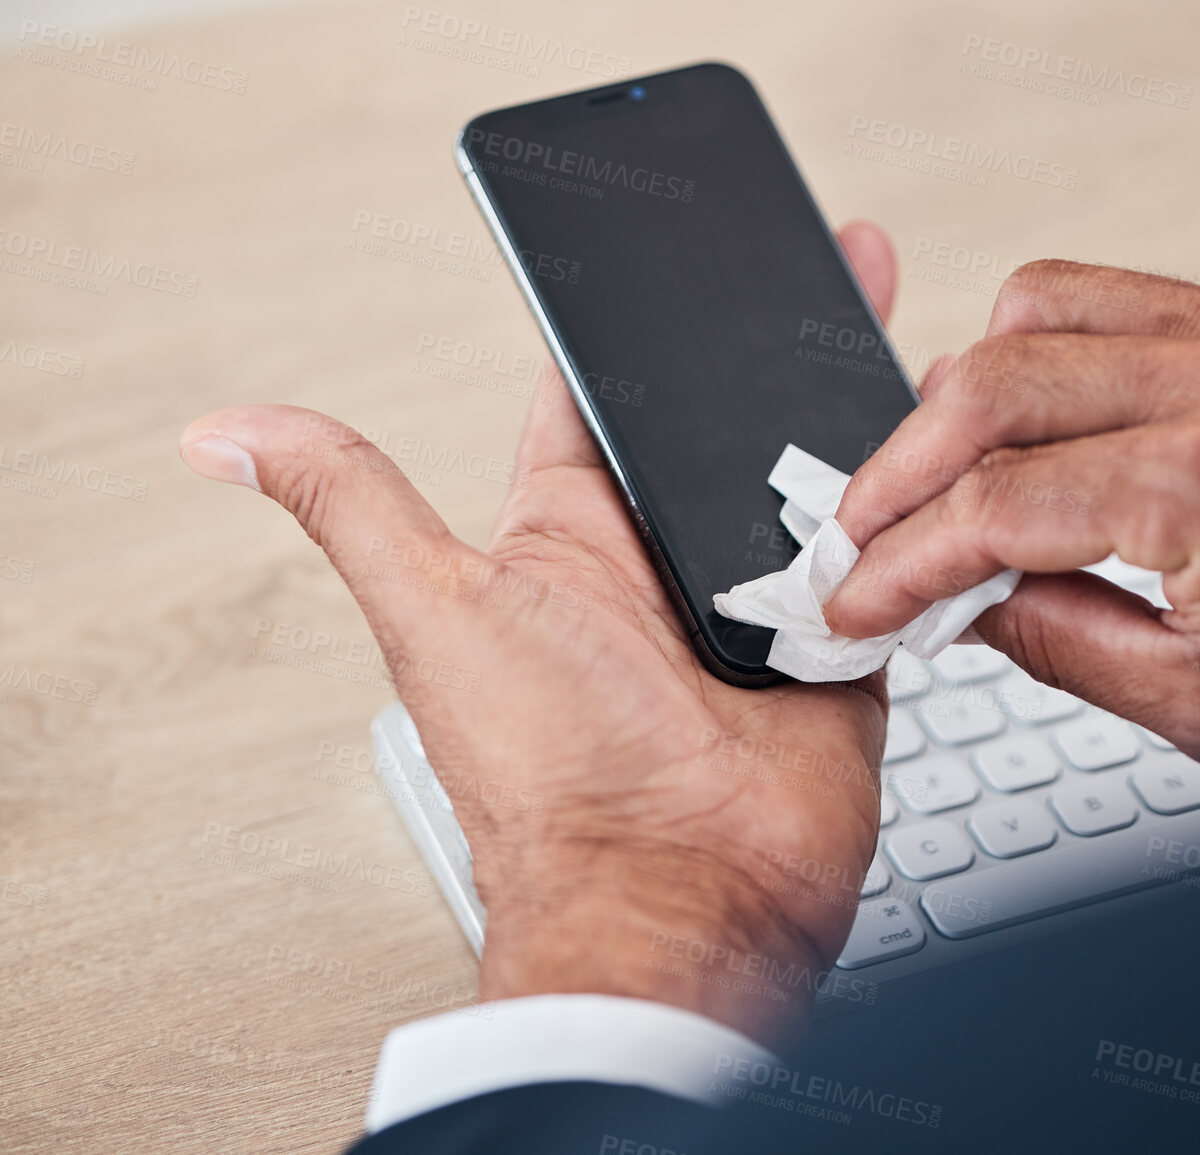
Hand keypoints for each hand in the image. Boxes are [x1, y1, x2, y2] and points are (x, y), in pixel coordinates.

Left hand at [179, 222, 902, 1046]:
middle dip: (775, 354)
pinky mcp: (842, 648)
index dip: (642, 323)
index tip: (681, 253)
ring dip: (850, 429)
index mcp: (573, 539)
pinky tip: (934, 459)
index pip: (606, 398)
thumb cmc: (553, 774)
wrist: (683, 892)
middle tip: (824, 267)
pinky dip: (908, 520)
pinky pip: (888, 562)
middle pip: (730, 425)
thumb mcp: (435, 608)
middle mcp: (669, 566)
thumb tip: (225, 433)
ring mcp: (761, 607)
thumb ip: (354, 504)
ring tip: (884, 346)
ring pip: (819, 485)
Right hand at [825, 260, 1199, 806]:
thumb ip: (1059, 643)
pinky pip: (1120, 297)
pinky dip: (1045, 352)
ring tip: (939, 475)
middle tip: (867, 535)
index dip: (899, 559)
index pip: (991, 505)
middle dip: (898, 467)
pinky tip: (1033, 418)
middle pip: (988, 383)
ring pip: (1041, 307)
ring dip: (964, 392)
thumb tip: (964, 602)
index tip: (857, 595)